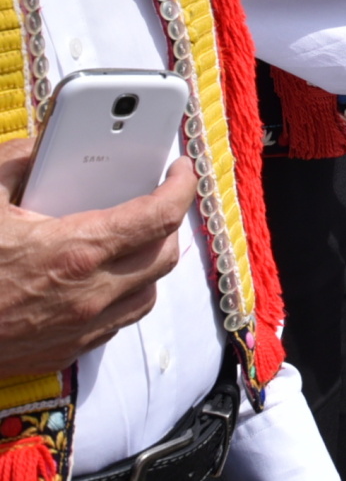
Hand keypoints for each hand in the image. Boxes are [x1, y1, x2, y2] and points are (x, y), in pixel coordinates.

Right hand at [0, 142, 193, 378]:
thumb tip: (44, 142)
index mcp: (75, 250)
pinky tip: (101, 276)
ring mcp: (81, 328)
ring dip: (149, 262)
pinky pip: (119, 321)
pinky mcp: (66, 351)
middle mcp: (90, 293)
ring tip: (131, 237)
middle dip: (168, 223)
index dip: (180, 186)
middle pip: (164, 254)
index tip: (180, 169)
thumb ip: (16, 162)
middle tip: (152, 199)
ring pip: (148, 292)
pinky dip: (124, 295)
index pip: (159, 215)